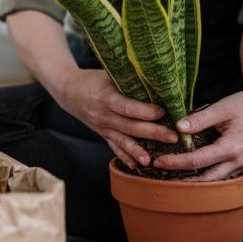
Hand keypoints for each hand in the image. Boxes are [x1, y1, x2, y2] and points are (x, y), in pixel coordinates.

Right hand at [54, 69, 178, 168]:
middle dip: (153, 133)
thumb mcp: (108, 75)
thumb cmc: (93, 79)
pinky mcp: (102, 135)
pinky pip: (114, 148)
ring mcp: (102, 128)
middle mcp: (104, 116)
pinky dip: (125, 157)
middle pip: (130, 127)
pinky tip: (137, 166)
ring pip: (123, 141)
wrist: (69, 91)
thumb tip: (156, 81)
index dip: (145, 111)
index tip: (163, 112)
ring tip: (153, 160)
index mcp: (106, 98)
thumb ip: (128, 80)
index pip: (127, 107)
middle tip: (173, 137)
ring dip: (139, 151)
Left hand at [153, 80, 242, 180]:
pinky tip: (191, 171)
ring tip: (172, 176)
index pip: (198, 160)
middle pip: (205, 178)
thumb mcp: (222, 107)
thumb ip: (200, 119)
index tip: (158, 162)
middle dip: (182, 178)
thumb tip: (177, 128)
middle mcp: (238, 161)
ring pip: (214, 181)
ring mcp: (242, 165)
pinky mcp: (242, 164)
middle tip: (160, 173)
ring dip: (194, 180)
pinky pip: (222, 176)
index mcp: (232, 148)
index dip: (176, 162)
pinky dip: (206, 175)